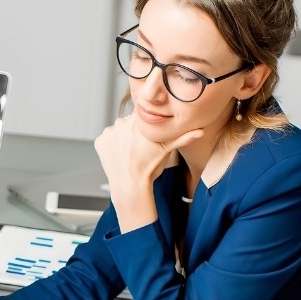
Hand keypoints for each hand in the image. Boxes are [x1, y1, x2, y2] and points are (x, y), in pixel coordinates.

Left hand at [94, 114, 203, 231]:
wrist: (131, 185)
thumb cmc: (150, 168)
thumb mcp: (167, 150)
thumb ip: (183, 138)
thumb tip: (201, 131)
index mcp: (139, 120)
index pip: (141, 114)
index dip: (144, 124)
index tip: (145, 135)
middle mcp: (122, 122)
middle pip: (127, 122)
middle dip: (132, 132)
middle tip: (138, 148)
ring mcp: (109, 132)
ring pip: (116, 131)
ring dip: (120, 138)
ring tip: (129, 153)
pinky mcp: (99, 142)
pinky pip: (105, 140)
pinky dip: (110, 146)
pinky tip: (118, 156)